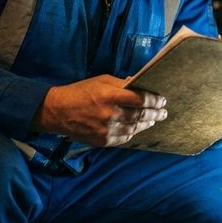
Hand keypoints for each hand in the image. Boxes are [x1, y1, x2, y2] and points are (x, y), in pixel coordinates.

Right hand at [31, 74, 167, 146]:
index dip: (154, 100)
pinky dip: (133, 133)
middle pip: (140, 115)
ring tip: (153, 120)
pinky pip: (124, 138)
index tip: (162, 100)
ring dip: (147, 124)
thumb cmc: (80, 92)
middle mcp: (109, 114)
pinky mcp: (102, 141)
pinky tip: (137, 128)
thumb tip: (139, 82)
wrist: (57, 111)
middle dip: (155, 113)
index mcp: (109, 96)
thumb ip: (121, 83)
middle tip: (164, 112)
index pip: (140, 99)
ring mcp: (106, 130)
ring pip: (134, 128)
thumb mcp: (101, 81)